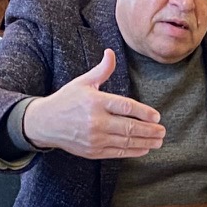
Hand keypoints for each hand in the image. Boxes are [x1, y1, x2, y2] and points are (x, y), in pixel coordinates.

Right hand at [19, 50, 165, 158]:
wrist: (44, 123)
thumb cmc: (66, 100)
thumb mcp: (82, 82)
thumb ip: (101, 71)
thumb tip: (111, 53)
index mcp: (96, 101)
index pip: (126, 107)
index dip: (144, 113)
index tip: (157, 116)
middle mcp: (96, 121)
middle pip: (129, 127)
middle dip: (149, 130)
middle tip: (162, 131)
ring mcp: (94, 138)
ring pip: (126, 142)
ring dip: (145, 142)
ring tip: (158, 140)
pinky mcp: (93, 151)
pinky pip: (117, 152)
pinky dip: (133, 151)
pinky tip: (144, 148)